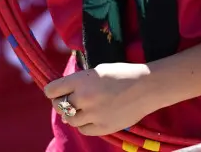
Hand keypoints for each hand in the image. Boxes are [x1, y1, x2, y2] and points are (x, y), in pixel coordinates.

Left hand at [44, 63, 159, 136]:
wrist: (148, 87)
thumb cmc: (124, 74)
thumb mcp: (98, 70)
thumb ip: (80, 81)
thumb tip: (64, 94)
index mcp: (82, 80)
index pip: (52, 90)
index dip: (52, 91)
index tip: (56, 91)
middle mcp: (84, 98)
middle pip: (59, 106)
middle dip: (61, 102)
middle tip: (69, 100)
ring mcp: (93, 115)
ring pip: (69, 119)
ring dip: (72, 114)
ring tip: (82, 109)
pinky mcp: (102, 128)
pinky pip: (83, 129)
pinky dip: (84, 124)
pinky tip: (92, 117)